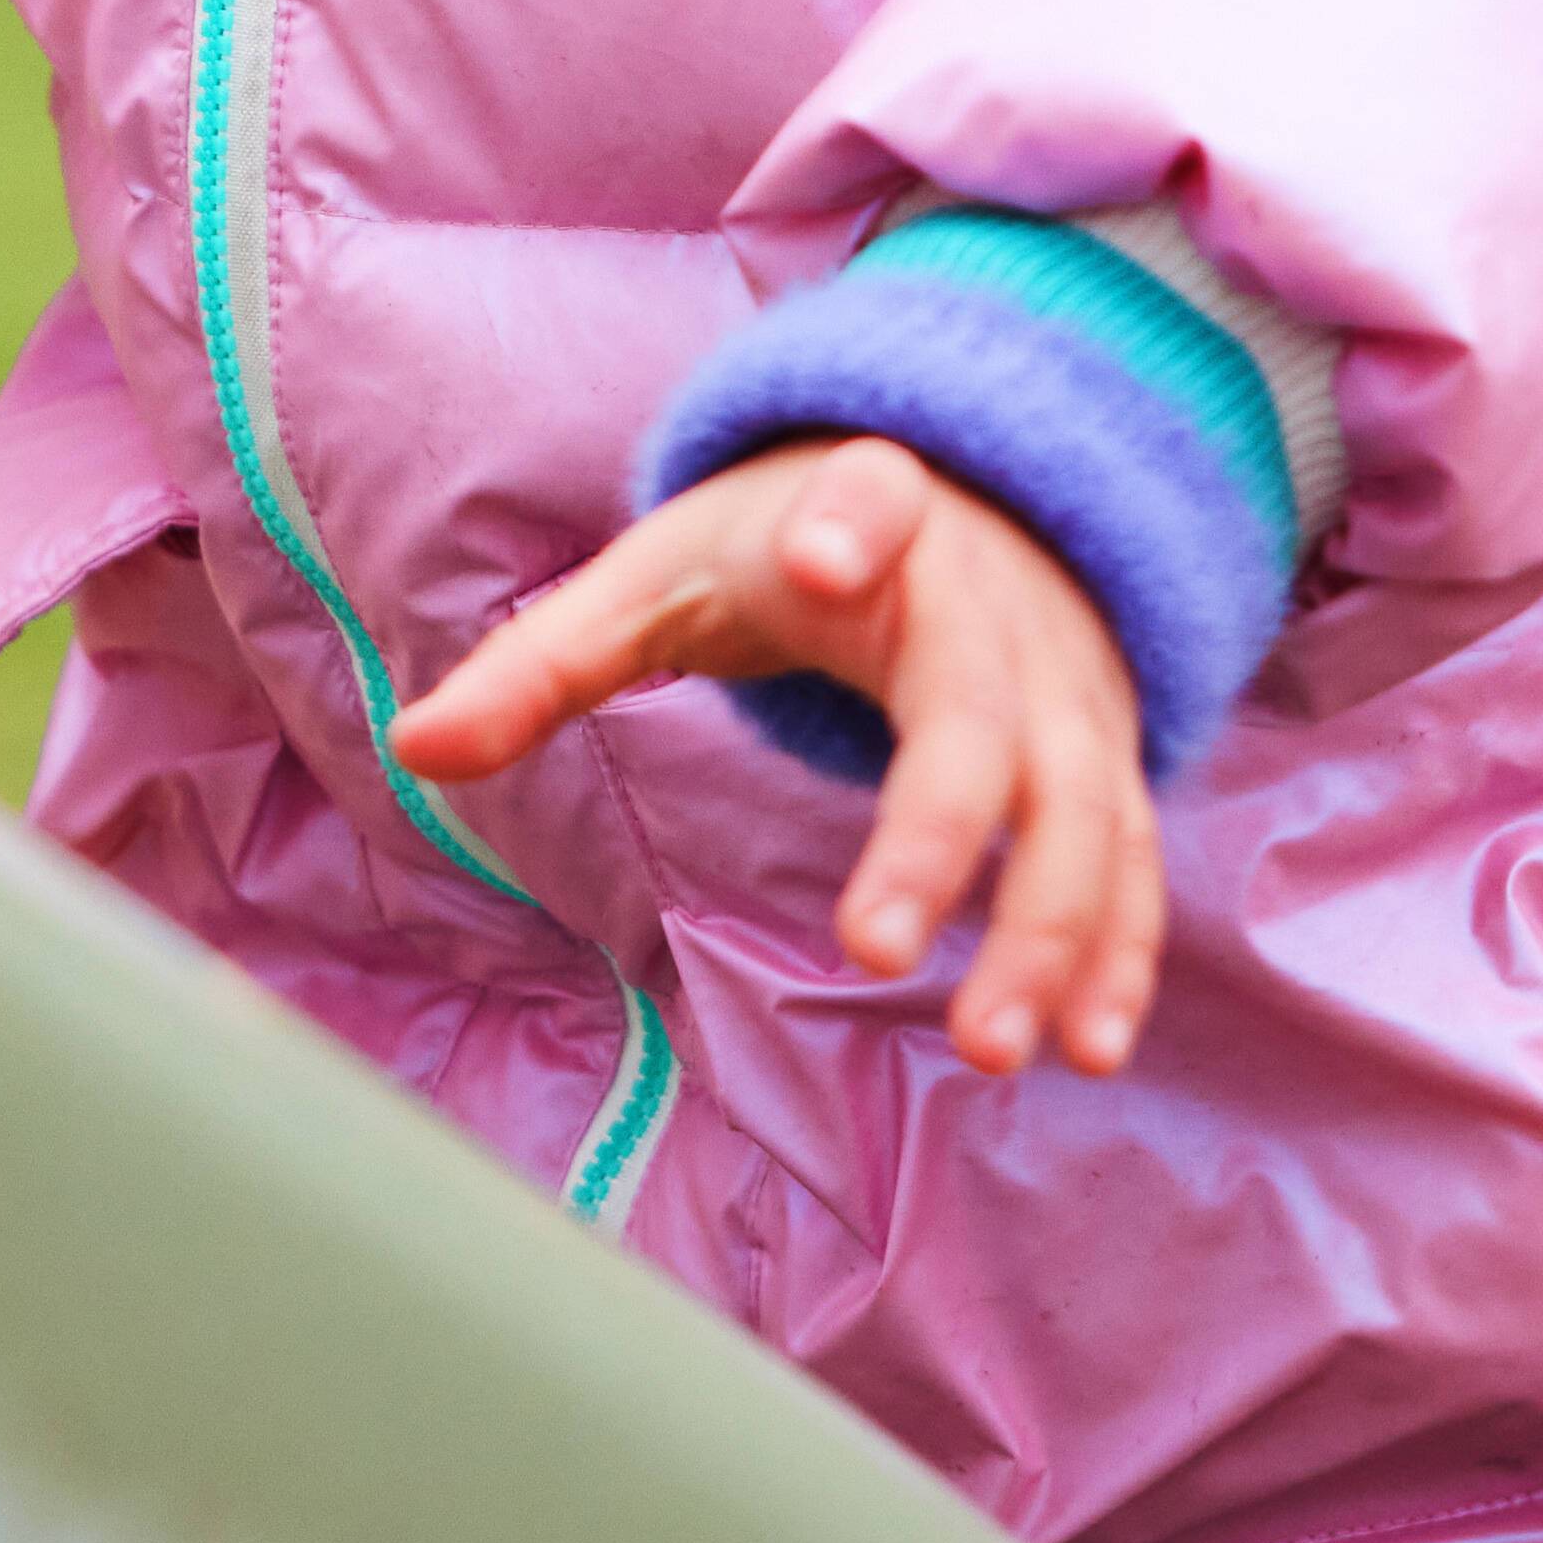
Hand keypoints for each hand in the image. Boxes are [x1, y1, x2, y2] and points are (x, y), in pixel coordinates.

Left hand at [386, 438, 1165, 1077]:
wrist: (973, 492)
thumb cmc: (788, 543)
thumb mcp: (663, 575)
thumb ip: (547, 661)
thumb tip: (413, 748)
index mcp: (868, 515)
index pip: (868, 499)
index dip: (855, 519)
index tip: (826, 555)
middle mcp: (985, 601)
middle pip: (980, 712)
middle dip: (941, 832)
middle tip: (878, 956)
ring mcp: (1062, 682)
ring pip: (1079, 804)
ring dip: (1053, 929)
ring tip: (1000, 1050)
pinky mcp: (1102, 753)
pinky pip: (1128, 851)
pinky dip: (1119, 945)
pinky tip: (1090, 1046)